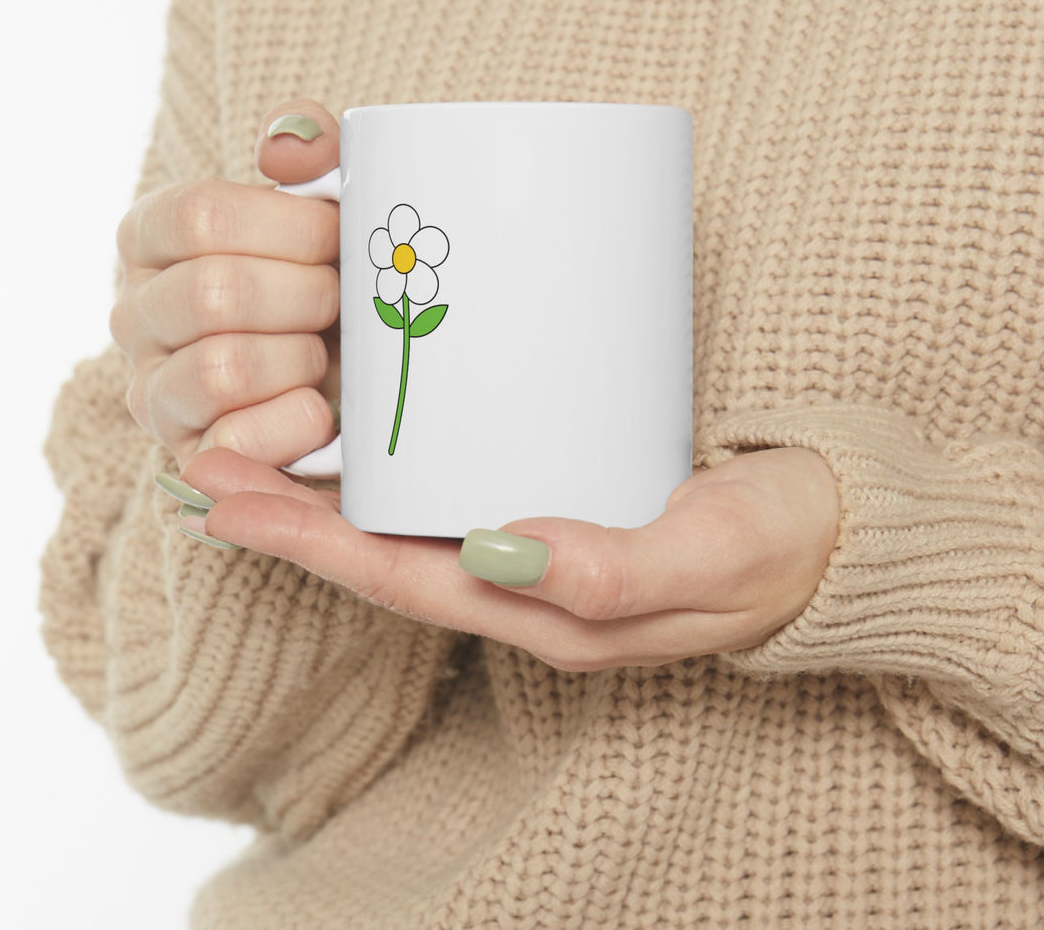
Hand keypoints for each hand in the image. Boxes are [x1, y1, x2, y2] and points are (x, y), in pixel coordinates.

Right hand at [111, 100, 341, 470]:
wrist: (349, 373)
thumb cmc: (330, 277)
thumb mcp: (328, 202)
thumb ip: (312, 149)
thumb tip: (285, 149)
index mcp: (152, 237)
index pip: (200, 216)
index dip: (290, 227)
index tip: (338, 236)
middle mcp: (134, 313)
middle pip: (215, 294)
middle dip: (307, 296)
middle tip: (341, 300)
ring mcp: (154, 391)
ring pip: (222, 369)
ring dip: (301, 359)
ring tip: (323, 354)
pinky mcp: (189, 456)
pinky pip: (236, 442)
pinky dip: (297, 422)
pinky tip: (321, 408)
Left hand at [176, 445, 839, 669]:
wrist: (836, 532)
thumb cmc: (778, 546)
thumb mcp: (710, 557)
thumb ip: (612, 569)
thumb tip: (499, 553)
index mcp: (547, 613)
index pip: (399, 580)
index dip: (306, 543)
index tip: (223, 498)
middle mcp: (527, 586)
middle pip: (384, 554)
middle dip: (290, 514)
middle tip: (207, 459)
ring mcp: (540, 548)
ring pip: (411, 526)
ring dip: (331, 490)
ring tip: (258, 438)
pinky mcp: (563, 499)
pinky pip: (458, 492)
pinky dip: (398, 467)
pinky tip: (373, 428)